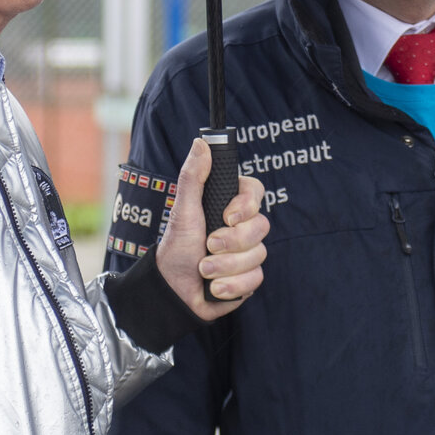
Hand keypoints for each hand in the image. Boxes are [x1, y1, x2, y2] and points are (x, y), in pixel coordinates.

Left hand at [155, 138, 269, 320]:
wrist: (173, 291)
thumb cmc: (176, 247)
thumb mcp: (183, 210)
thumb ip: (193, 176)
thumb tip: (201, 142)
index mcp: (228, 206)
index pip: (255, 193)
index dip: (246, 205)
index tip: (228, 216)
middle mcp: (242, 227)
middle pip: (261, 226)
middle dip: (232, 242)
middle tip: (208, 246)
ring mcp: (247, 252)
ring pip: (258, 255)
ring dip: (226, 266)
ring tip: (203, 269)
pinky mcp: (249, 277)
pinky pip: (255, 279)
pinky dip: (231, 285)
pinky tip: (214, 286)